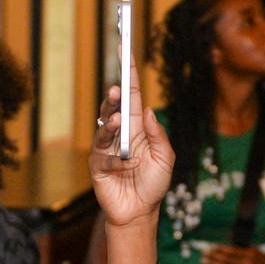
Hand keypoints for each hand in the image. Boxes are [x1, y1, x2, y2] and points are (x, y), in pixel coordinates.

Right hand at [91, 85, 173, 229]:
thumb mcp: (166, 158)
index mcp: (137, 127)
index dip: (129, 74)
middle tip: (115, 89)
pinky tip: (133, 165)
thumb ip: (158, 135)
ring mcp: (107, 149)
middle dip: (112, 98)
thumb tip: (149, 111)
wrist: (140, 212)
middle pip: (113, 109)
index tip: (125, 51)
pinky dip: (121, 162)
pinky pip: (107, 160)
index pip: (132, 96)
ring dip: (111, 124)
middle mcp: (120, 134)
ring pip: (104, 130)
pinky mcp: (98, 167)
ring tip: (118, 120)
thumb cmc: (154, 183)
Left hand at [201, 244, 264, 263]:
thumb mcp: (255, 251)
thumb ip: (242, 249)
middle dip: (214, 257)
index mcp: (250, 254)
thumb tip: (227, 246)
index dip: (221, 249)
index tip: (212, 246)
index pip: (232, 251)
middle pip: (227, 260)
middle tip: (204, 254)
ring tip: (204, 262)